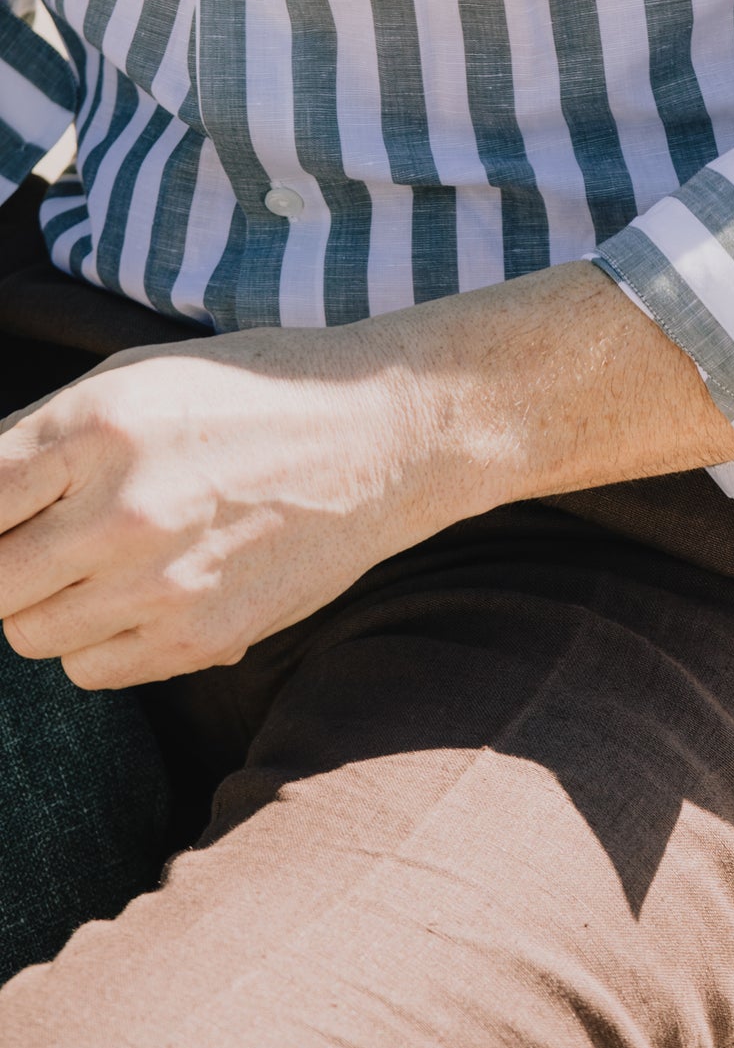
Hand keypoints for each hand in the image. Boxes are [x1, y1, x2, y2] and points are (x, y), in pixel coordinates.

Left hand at [0, 262, 733, 688]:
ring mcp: (163, 580)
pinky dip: (98, 642)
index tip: (8, 516)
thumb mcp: (136, 377)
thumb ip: (40, 435)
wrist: (383, 437)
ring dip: (47, 606)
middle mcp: (122, 506)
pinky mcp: (203, 635)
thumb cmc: (254, 393)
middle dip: (5, 564)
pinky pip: (93, 670)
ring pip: (29, 635)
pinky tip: (142, 595)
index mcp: (97, 424)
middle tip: (45, 541)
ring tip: (101, 564)